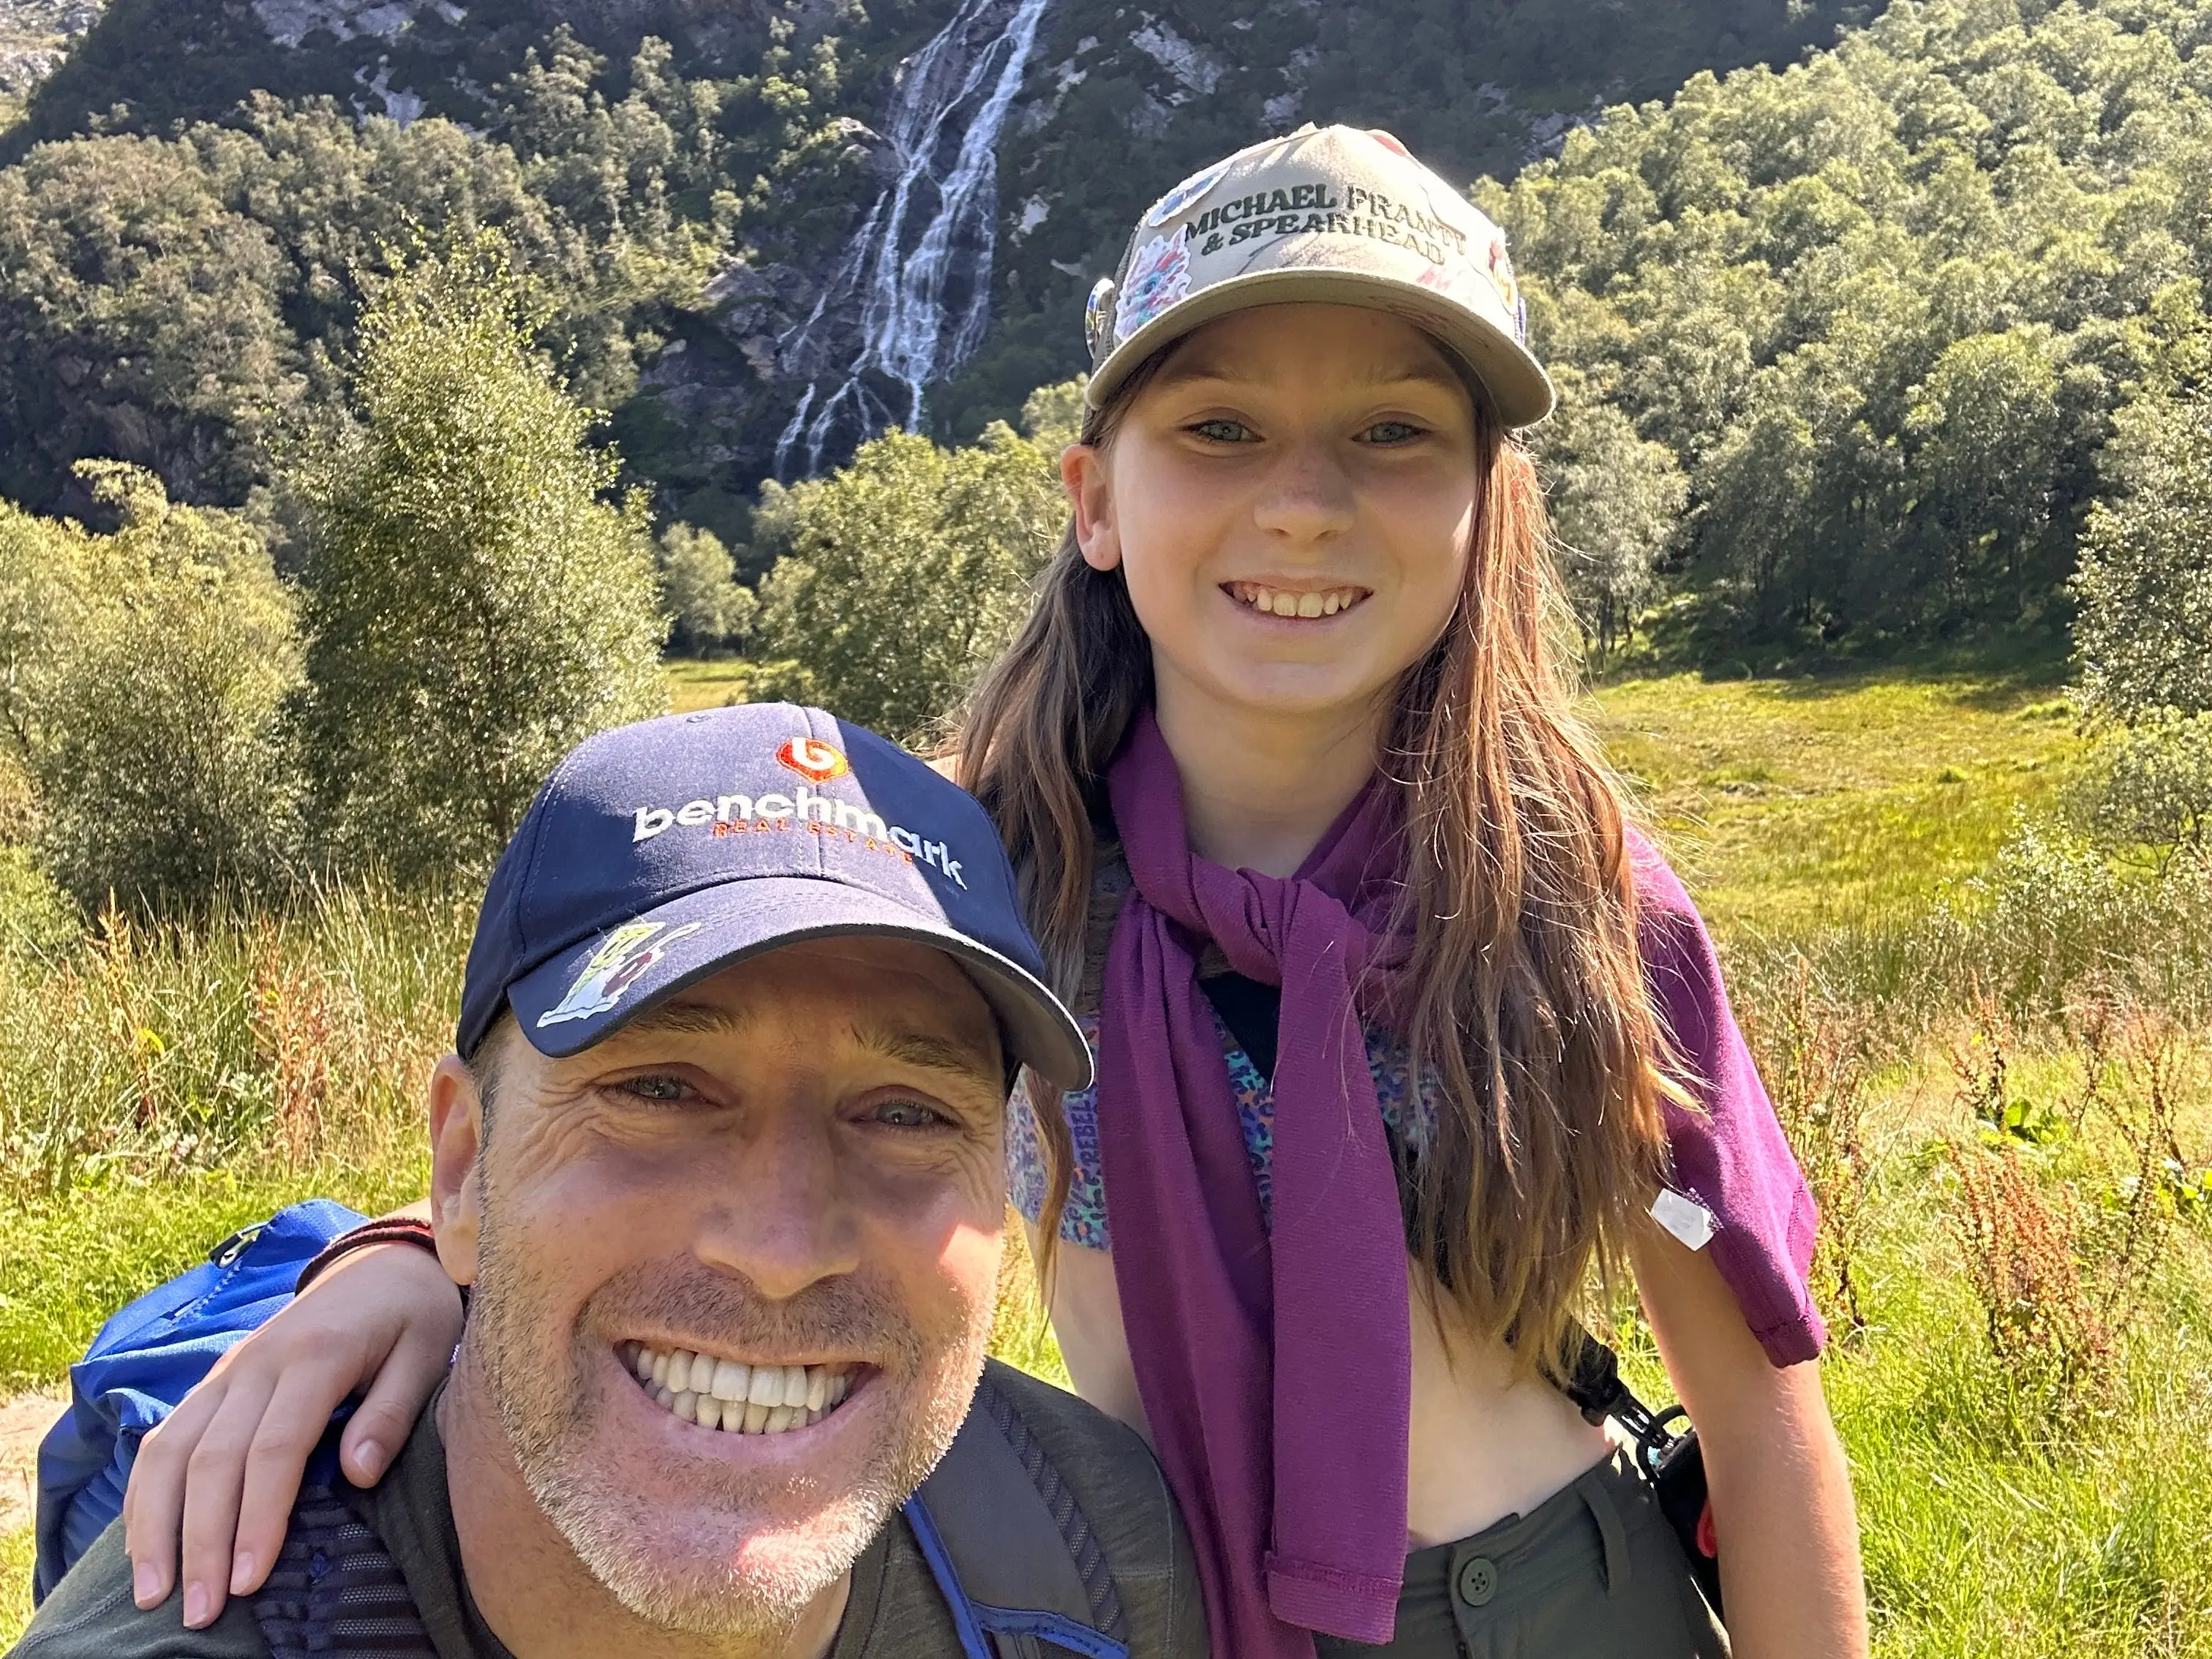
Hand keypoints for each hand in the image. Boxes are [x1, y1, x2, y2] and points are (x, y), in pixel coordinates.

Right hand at [122, 1241, 463, 1628]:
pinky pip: (164, 1437)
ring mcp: (228, 1372)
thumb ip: (393, 1412)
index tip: (248, 1581)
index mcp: (316, 1355)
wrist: (385, 1261)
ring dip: (155, 1525)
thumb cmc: (414, 1315)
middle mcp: (258, 1363)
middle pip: (212, 1459)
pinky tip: (141, 1543)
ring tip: (152, 1595)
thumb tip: (357, 1474)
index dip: (257, 1518)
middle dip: (201, 1542)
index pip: (275, 1448)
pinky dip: (146, 1492)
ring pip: (170, 1449)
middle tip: (201, 1614)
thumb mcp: (427, 1353)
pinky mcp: (215, 1382)